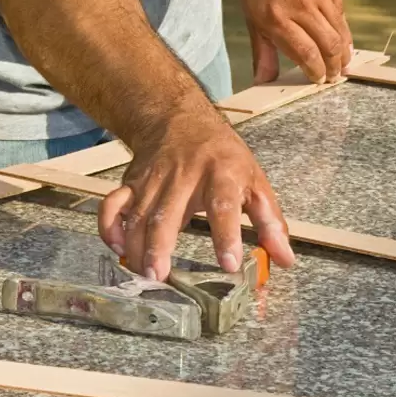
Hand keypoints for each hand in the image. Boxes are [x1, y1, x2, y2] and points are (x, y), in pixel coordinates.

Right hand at [97, 107, 294, 281]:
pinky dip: (110, 228)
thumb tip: (285, 260)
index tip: (228, 264)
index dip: (226, 236)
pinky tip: (118, 249)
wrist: (180, 119)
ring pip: (137, 215)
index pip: (223, 205)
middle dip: (160, 247)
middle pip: (167, 213)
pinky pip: (112, 205)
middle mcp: (183, 175)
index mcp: (221, 173)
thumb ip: (270, 222)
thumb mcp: (255, 181)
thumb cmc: (223, 156)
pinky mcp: (131, 182)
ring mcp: (153, 179)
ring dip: (136, 247)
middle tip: (161, 277)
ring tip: (144, 275)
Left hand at [237, 0, 351, 83]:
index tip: (318, 81)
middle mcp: (300, 7)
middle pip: (329, 46)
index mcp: (276, 18)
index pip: (306, 54)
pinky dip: (342, 29)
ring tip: (343, 62)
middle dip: (334, 67)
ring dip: (344, 52)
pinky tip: (340, 37)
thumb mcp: (252, 15)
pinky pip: (341, 13)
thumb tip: (264, 80)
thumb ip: (262, 50)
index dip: (316, 72)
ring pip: (340, 32)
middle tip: (334, 76)